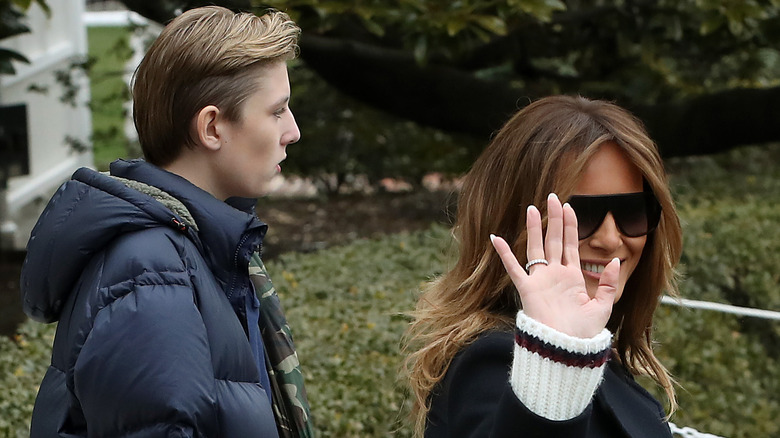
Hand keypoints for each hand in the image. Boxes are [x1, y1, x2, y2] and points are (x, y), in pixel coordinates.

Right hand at [490, 193, 618, 337]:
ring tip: (532, 209)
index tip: (569, 206)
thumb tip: (614, 261)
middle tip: (553, 197)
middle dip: (554, 219)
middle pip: (553, 240)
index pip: (569, 244)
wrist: (566, 349)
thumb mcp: (602, 307)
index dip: (570, 225)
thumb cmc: (583, 332)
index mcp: (572, 277)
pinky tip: (497, 238)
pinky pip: (514, 268)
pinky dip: (504, 254)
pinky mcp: (528, 289)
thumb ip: (608, 284)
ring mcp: (540, 280)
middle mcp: (555, 275)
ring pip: (536, 248)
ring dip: (534, 229)